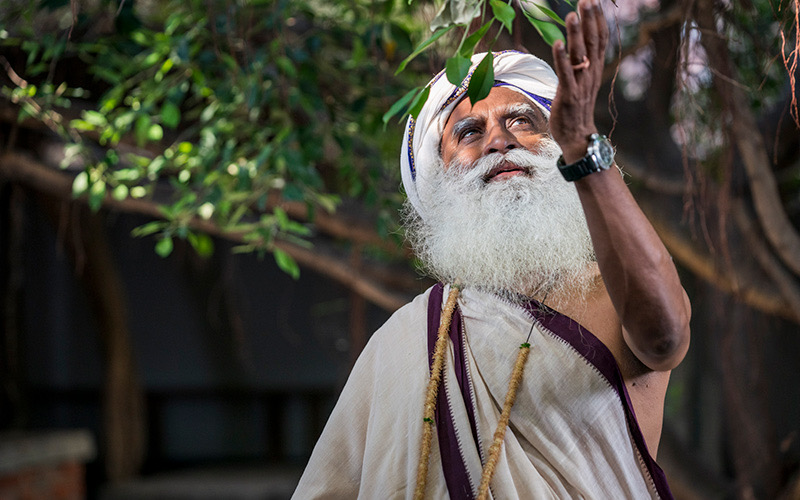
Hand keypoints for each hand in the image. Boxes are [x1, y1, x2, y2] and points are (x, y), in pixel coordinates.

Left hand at [549, 0, 608, 163]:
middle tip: (587, 0)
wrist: (577, 137)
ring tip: (572, 15)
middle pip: (593, 43)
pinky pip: (566, 74)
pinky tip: (557, 43)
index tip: (594, 2)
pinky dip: (561, 58)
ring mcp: (580, 85)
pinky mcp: (568, 95)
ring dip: (576, 35)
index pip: (600, 40)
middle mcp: (591, 74)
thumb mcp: (583, 81)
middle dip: (590, 20)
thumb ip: (582, 63)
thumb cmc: (577, 108)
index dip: (598, 20)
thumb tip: (578, 44)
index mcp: (595, 69)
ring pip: (580, 56)